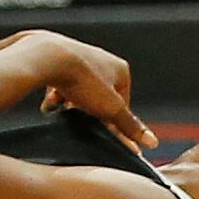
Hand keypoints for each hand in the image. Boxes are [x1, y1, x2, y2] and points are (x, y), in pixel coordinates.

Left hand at [21, 33, 158, 152]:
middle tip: (78, 120)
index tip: (102, 131)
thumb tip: (152, 141)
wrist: (47, 58)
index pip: (122, 102)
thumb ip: (129, 126)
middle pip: (98, 96)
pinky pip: (59, 83)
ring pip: (77, 90)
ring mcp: (78, 56)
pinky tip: (48, 104)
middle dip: (88, 111)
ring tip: (60, 110)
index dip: (112, 119)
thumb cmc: (82, 80)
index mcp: (120, 68)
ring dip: (69, 104)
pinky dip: (54, 95)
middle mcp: (101, 58)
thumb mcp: (111, 109)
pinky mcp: (57, 58)